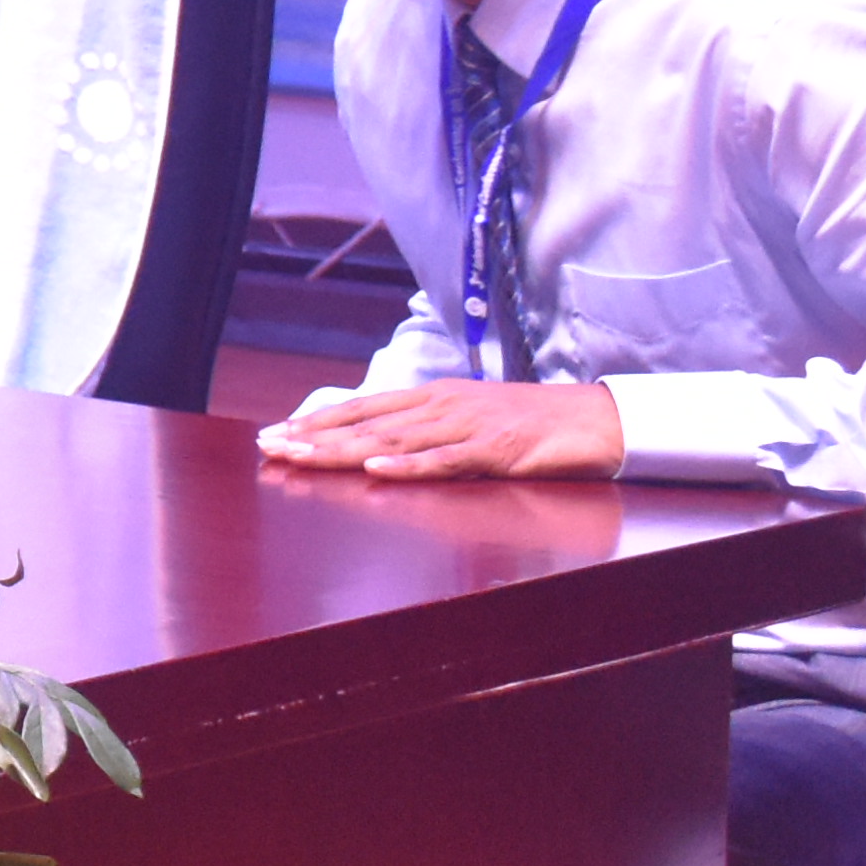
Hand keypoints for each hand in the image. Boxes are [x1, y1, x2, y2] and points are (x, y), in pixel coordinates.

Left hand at [260, 377, 628, 479]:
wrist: (597, 419)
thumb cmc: (535, 424)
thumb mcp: (472, 420)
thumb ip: (431, 430)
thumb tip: (386, 444)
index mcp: (436, 397)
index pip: (365, 407)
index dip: (319, 419)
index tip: (278, 430)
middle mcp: (443, 406)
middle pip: (367, 422)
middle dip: (314, 435)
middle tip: (269, 445)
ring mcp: (468, 426)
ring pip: (393, 439)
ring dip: (342, 449)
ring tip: (301, 455)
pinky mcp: (495, 449)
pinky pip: (445, 460)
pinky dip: (409, 465)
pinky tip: (376, 469)